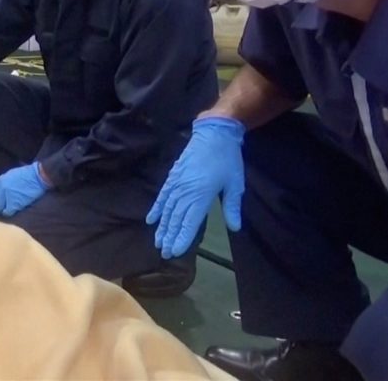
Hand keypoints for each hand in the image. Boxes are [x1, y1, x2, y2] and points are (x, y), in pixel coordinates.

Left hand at [0, 163, 49, 216]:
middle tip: (0, 209)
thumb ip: (3, 182)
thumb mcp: (10, 174)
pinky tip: (11, 213)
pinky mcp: (14, 203)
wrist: (37, 176)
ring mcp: (6, 197)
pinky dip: (8, 214)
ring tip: (5, 212)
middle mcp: (0, 189)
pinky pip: (6, 213)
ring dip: (0, 211)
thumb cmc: (27, 174)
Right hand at [146, 116, 245, 258]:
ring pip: (166, 210)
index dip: (182, 238)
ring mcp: (176, 184)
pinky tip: (151, 219)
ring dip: (162, 227)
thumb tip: (234, 227)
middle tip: (164, 253)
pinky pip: (162, 196)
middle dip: (169, 237)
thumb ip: (232, 206)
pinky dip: (156, 209)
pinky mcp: (173, 177)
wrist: (214, 134)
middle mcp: (185, 192)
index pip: (189, 222)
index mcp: (201, 195)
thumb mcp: (236, 183)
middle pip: (175, 219)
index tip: (175, 252)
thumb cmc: (227, 159)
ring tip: (157, 241)